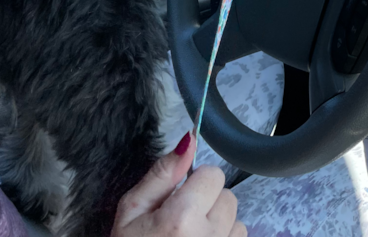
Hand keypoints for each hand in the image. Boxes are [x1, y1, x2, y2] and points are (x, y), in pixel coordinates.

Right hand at [111, 133, 245, 236]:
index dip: (196, 183)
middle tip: (184, 222)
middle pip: (228, 197)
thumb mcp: (131, 212)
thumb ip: (162, 174)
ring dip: (219, 226)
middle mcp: (210, 236)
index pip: (213, 175)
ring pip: (236, 222)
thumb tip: (190, 139)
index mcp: (183, 217)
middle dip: (208, 204)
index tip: (180, 198)